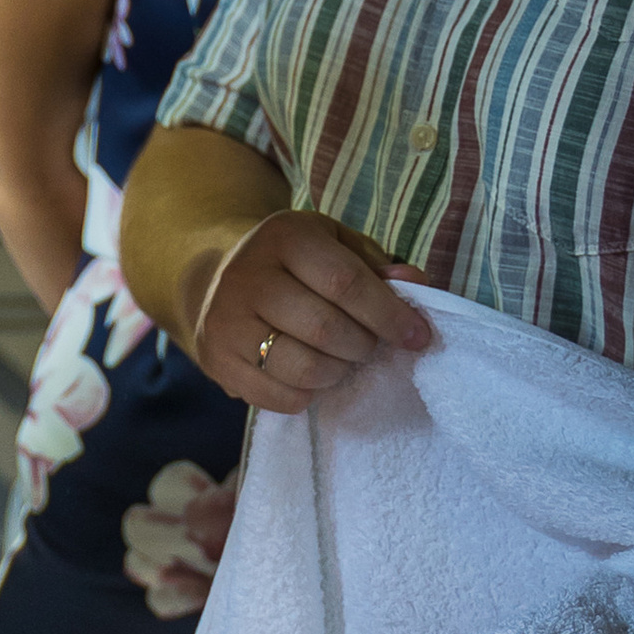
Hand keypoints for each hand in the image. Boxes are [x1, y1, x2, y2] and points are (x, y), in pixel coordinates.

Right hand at [192, 212, 427, 412]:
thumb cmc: (294, 265)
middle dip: (362, 346)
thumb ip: (376, 266)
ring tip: (341, 361)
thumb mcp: (336, 247)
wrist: (216, 282)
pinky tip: (310, 377)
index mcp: (285, 237)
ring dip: (338, 372)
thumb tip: (416, 284)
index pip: (345, 282)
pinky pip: (278, 396)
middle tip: (369, 346)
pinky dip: (307, 394)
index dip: (388, 314)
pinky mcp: (216, 361)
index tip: (417, 337)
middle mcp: (248, 276)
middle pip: (325, 329)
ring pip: (303, 368)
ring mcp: (226, 322)